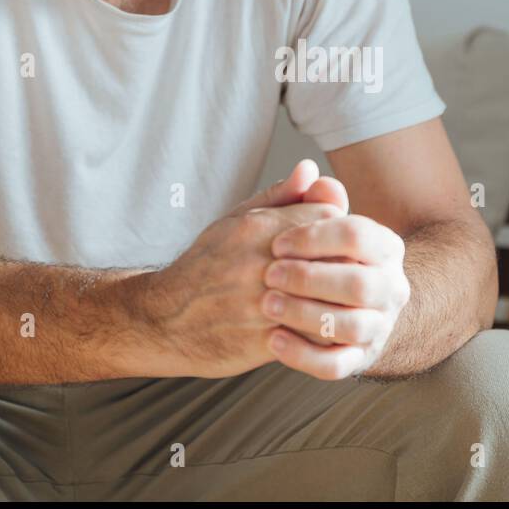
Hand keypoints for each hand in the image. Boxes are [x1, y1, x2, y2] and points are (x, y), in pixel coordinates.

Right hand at [139, 161, 345, 377]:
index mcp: (259, 227)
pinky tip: (318, 326)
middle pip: (337, 255)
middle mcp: (263, 262)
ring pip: (331, 298)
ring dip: (338, 300)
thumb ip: (280, 196)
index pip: (331, 215)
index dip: (338, 228)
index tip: (334, 241)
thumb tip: (310, 167)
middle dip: (345, 263)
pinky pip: (313, 337)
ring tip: (335, 300)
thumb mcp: (236, 219)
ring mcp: (265, 304)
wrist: (163, 319)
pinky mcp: (265, 341)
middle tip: (344, 270)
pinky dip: (322, 332)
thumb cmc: (206, 265)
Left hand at [262, 213, 409, 379]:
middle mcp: (392, 288)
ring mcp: (379, 326)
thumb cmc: (313, 256)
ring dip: (306, 315)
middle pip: (360, 283)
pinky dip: (304, 355)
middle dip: (310, 278)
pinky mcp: (358, 360)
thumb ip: (307, 201)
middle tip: (269, 274)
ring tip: (267, 304)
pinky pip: (337, 365)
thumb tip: (308, 172)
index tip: (277, 243)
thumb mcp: (306, 226)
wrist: (328, 301)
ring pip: (351, 326)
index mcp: (386, 248)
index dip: (315, 238)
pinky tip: (273, 340)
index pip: (359, 235)